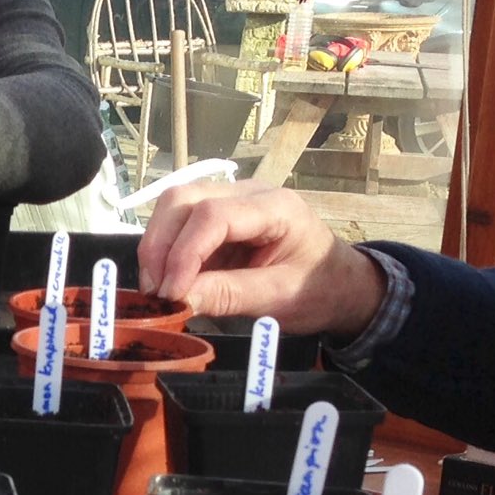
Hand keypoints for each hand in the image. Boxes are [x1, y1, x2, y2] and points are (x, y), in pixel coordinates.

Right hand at [137, 179, 386, 338]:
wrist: (339, 284)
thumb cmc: (318, 289)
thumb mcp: (280, 298)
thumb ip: (229, 295)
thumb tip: (176, 301)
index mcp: (276, 207)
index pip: (213, 215)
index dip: (184, 253)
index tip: (171, 294)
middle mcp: (248, 192)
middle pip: (183, 199)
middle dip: (160, 245)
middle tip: (154, 291)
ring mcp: (230, 199)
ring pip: (173, 206)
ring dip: (157, 247)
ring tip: (157, 288)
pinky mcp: (216, 216)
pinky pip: (178, 223)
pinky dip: (165, 251)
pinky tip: (167, 280)